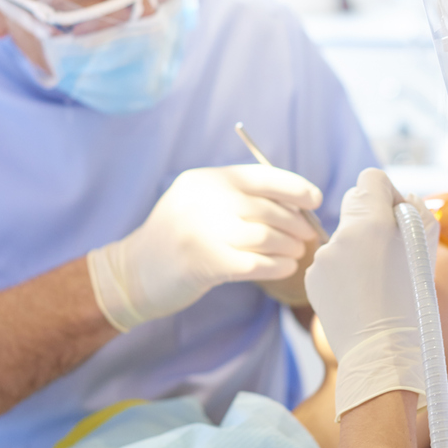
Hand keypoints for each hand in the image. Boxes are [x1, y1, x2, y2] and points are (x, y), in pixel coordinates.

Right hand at [88, 165, 321, 330]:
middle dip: (295, 222)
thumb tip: (297, 202)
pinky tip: (285, 268)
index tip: (315, 199)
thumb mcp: (201, 203)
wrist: (133, 271)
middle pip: (267, 208)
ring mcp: (202, 231)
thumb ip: (238, 197)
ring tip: (297, 252)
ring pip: (265, 236)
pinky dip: (276, 266)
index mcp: (206, 179)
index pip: (261, 176)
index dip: (294, 187)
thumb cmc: (180, 237)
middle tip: (308, 235)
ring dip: (289, 246)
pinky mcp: (204, 263)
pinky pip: (255, 264)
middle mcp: (204, 200)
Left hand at [304, 168, 435, 418]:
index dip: (387, 192)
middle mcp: (341, 235)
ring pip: (343, 235)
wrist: (383, 353)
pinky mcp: (312, 278)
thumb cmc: (413, 304)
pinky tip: (359, 295)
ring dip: (359, 248)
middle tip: (390, 248)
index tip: (397, 215)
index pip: (370, 179)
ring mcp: (323, 257)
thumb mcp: (427, 252)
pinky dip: (344, 272)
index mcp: (372, 223)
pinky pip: (331, 262)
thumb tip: (403, 200)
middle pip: (354, 202)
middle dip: (372, 218)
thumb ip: (416, 214)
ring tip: (377, 283)